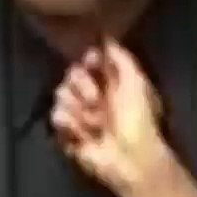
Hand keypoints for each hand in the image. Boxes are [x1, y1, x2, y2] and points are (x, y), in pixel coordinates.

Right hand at [51, 38, 176, 196]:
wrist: (132, 158)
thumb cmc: (139, 120)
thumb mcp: (137, 83)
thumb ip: (122, 58)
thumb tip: (107, 38)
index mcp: (111, 82)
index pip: (90, 60)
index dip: (89, 59)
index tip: (93, 62)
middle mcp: (93, 95)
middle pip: (71, 75)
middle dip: (83, 85)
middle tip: (96, 100)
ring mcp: (79, 115)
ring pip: (60, 94)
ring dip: (78, 108)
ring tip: (95, 123)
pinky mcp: (68, 134)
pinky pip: (57, 117)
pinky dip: (70, 124)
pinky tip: (84, 133)